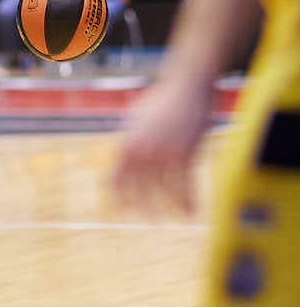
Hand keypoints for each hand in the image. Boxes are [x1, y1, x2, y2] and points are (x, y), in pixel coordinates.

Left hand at [112, 77, 213, 213]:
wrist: (186, 84)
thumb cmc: (163, 100)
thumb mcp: (137, 119)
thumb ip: (130, 140)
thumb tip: (123, 156)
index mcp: (126, 143)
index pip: (115, 178)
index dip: (116, 197)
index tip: (118, 213)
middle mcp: (141, 151)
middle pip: (137, 188)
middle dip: (142, 207)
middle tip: (147, 222)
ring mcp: (163, 153)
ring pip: (163, 189)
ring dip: (168, 207)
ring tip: (173, 219)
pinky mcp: (185, 153)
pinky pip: (185, 184)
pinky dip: (188, 200)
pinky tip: (190, 212)